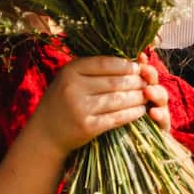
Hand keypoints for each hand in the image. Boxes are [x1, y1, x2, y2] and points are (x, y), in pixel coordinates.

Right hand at [30, 55, 167, 156]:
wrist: (46, 132)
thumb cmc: (62, 100)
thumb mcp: (69, 78)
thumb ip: (91, 69)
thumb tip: (126, 61)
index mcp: (70, 71)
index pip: (104, 63)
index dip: (124, 65)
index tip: (137, 67)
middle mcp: (74, 87)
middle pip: (114, 82)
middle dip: (134, 82)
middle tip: (147, 82)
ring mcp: (80, 108)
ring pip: (117, 100)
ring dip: (136, 97)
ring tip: (146, 95)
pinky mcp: (87, 127)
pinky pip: (116, 118)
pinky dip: (131, 114)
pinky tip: (140, 111)